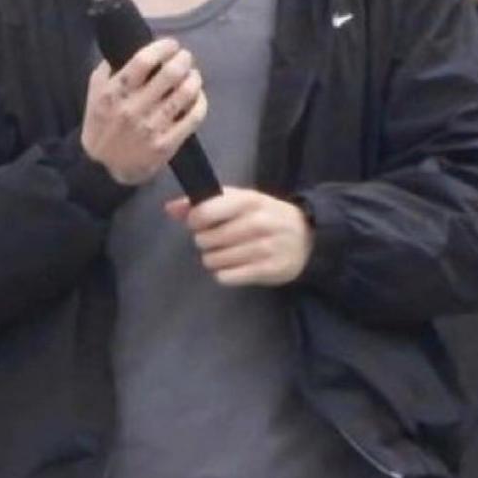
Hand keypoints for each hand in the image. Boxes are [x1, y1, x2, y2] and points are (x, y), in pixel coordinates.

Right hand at [81, 37, 206, 186]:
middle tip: (185, 58)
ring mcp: (152, 127)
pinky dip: (200, 102)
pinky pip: (193, 118)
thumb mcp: (94, 92)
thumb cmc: (100, 123)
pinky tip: (197, 96)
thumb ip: (108, 69)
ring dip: (194, 78)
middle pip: (170, 74)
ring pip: (185, 94)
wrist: (102, 167)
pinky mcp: (167, 144)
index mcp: (115, 92)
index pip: (144, 60)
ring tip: (193, 75)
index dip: (163, 47)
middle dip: (183, 60)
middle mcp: (134, 108)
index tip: (171, 44)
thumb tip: (127, 46)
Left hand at [165, 187, 312, 285]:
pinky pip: (227, 277)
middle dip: (205, 241)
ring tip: (226, 253)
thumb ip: (204, 202)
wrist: (307, 236)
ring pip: (215, 260)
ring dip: (214, 259)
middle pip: (206, 240)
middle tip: (217, 240)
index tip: (200, 223)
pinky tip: (234, 266)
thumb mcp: (239, 201)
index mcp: (248, 200)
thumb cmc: (264, 215)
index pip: (205, 212)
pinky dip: (224, 274)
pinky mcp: (269, 270)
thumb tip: (170, 208)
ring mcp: (265, 247)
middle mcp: (257, 222)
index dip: (195, 220)